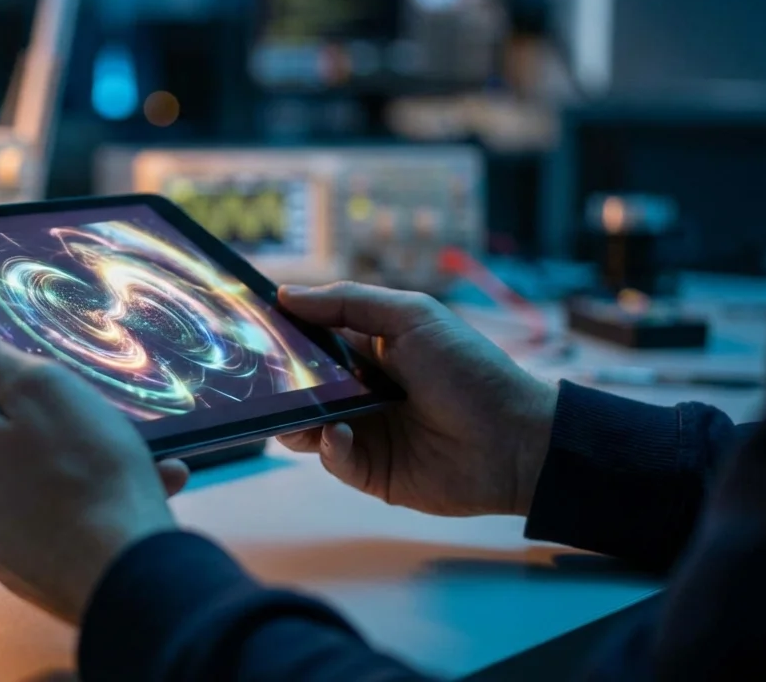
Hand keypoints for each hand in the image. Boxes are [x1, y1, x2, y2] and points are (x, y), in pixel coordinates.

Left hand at [0, 316, 186, 623]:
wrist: (125, 574)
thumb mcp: (41, 390)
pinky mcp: (24, 568)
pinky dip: (84, 496)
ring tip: (128, 448)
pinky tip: (147, 483)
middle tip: (73, 399)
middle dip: (22, 411)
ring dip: (67, 455)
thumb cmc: (85, 473)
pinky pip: (48, 516)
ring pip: (20, 476)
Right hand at [277, 283, 557, 516]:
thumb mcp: (411, 317)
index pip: (312, 339)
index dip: (282, 334)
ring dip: (295, 416)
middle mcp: (361, 390)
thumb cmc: (469, 370)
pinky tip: (340, 432)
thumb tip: (287, 294)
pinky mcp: (371, 471)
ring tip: (296, 408)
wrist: (516, 441)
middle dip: (278, 380)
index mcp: (368, 349)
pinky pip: (332, 458)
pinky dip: (329, 446)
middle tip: (256, 376)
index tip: (249, 328)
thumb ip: (347, 303)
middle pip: (301, 385)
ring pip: (306, 424)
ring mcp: (364, 431)